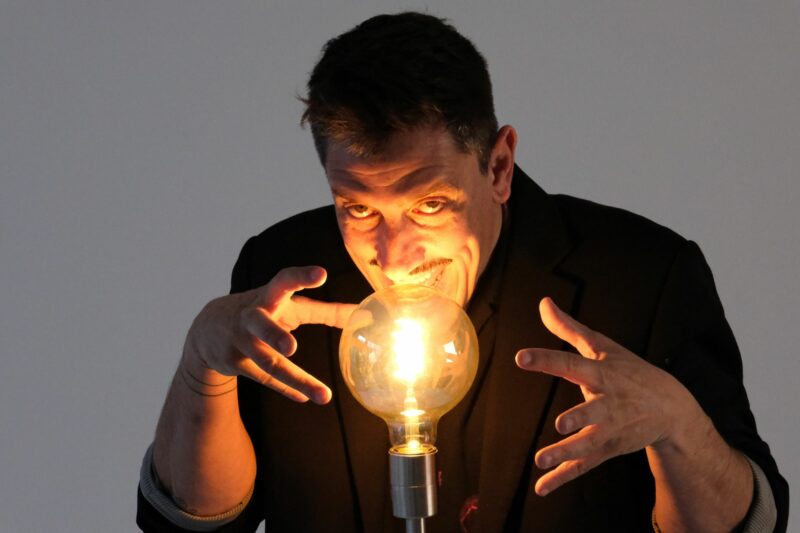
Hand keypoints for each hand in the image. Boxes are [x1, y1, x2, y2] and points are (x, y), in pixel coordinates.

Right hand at [184, 265, 355, 404]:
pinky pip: (264, 379)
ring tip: (323, 395)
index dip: (301, 277)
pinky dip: (286, 388)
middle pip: (261, 325)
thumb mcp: (289, 306)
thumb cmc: (262, 312)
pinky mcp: (234, 363)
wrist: (206, 330)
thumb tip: (363, 315)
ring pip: (268, 363)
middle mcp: (251, 317)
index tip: (321, 274)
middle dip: (274, 335)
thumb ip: (326, 311)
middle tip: (291, 346)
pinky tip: (304, 397)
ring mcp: (240, 342)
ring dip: (296, 380)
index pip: (283, 281)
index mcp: (269, 297)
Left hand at [515, 297, 700, 495]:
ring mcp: (609, 430)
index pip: (571, 364)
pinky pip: (584, 466)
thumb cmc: (630, 371)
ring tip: (541, 461)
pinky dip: (563, 477)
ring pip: (588, 444)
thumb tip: (543, 301)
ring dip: (566, 453)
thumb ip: (568, 328)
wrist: (672, 407)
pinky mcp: (608, 449)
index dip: (546, 360)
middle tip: (561, 424)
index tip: (521, 357)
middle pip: (592, 412)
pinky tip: (542, 487)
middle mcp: (607, 404)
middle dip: (580, 418)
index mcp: (601, 374)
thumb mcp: (602, 346)